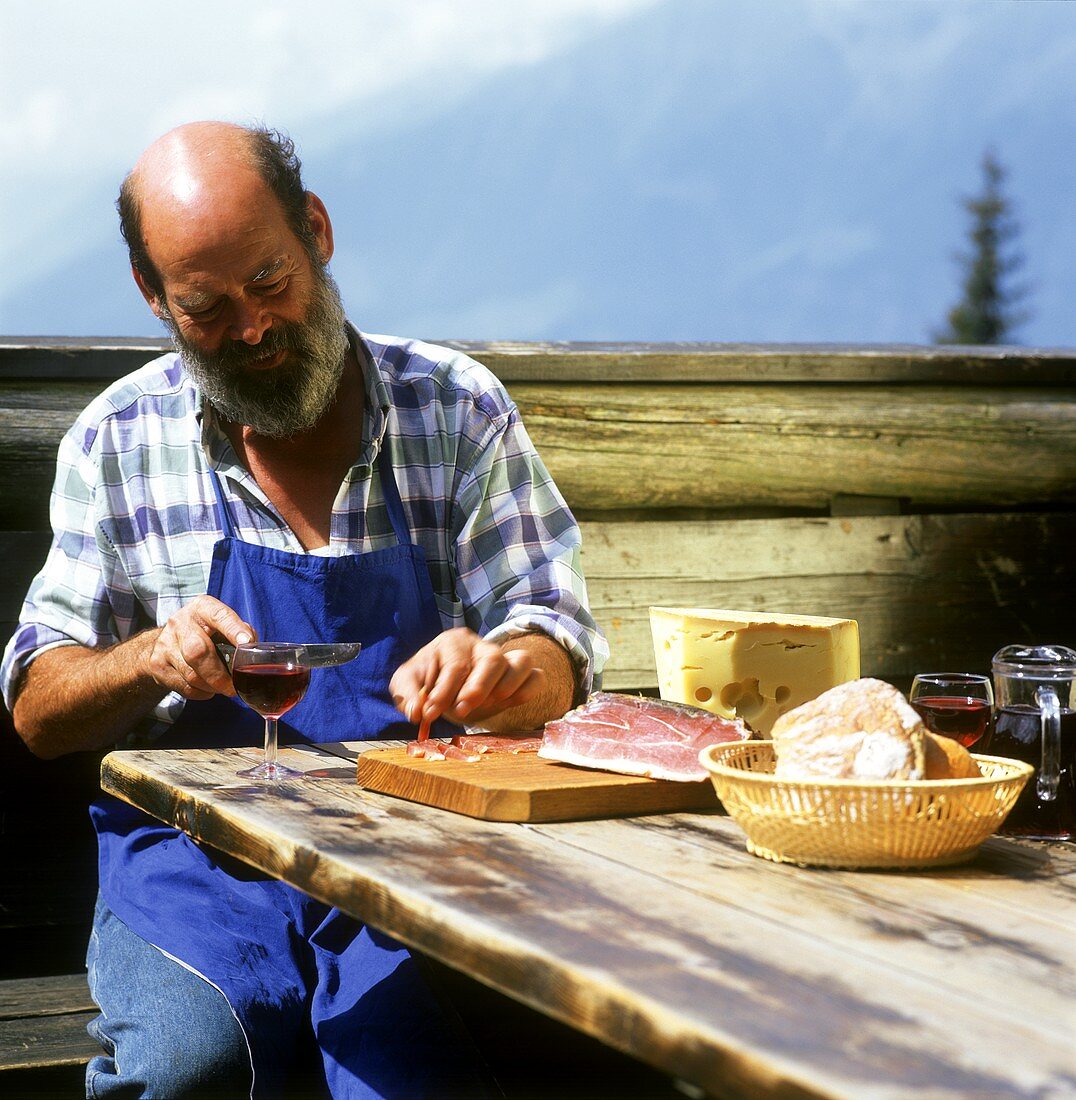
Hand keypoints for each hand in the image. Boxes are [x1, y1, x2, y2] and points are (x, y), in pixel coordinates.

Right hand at [147, 596, 254, 700]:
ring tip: (222, 688)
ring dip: (211, 686)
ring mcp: (165, 643)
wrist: (167, 641)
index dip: (233, 629)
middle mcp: (180, 622)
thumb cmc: (205, 632)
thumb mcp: (222, 625)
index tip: (247, 642)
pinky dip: (200, 692)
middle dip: (218, 674)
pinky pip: (183, 686)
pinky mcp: (157, 664)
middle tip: (232, 687)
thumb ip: (240, 632)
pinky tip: (206, 688)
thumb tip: (253, 649)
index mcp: (202, 608)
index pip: (219, 615)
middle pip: (198, 651)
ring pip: (190, 674)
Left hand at [390, 628, 544, 727]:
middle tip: (461, 710)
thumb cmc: (429, 683)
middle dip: (477, 688)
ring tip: (489, 704)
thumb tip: (416, 712)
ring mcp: (506, 660)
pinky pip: (537, 677)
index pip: (455, 664)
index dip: (442, 691)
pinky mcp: (521, 677)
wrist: (449, 689)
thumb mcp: (408, 683)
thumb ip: (407, 694)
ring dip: (507, 686)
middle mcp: (483, 647)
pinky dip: (528, 690)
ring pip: (521, 661)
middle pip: (492, 658)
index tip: (429, 714)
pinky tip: (508, 703)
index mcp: (454, 642)